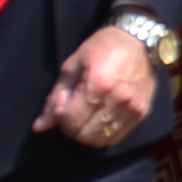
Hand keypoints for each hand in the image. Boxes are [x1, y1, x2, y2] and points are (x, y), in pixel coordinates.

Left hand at [37, 25, 157, 147]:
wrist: (142, 40)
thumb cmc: (103, 47)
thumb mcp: (73, 65)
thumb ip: (56, 96)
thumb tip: (40, 126)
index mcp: (96, 85)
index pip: (70, 120)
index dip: (59, 119)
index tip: (62, 108)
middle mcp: (116, 100)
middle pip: (84, 135)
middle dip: (72, 129)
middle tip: (72, 115)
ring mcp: (131, 109)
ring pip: (100, 141)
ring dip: (87, 134)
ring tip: (86, 119)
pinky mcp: (142, 113)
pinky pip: (116, 138)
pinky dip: (103, 135)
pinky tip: (100, 121)